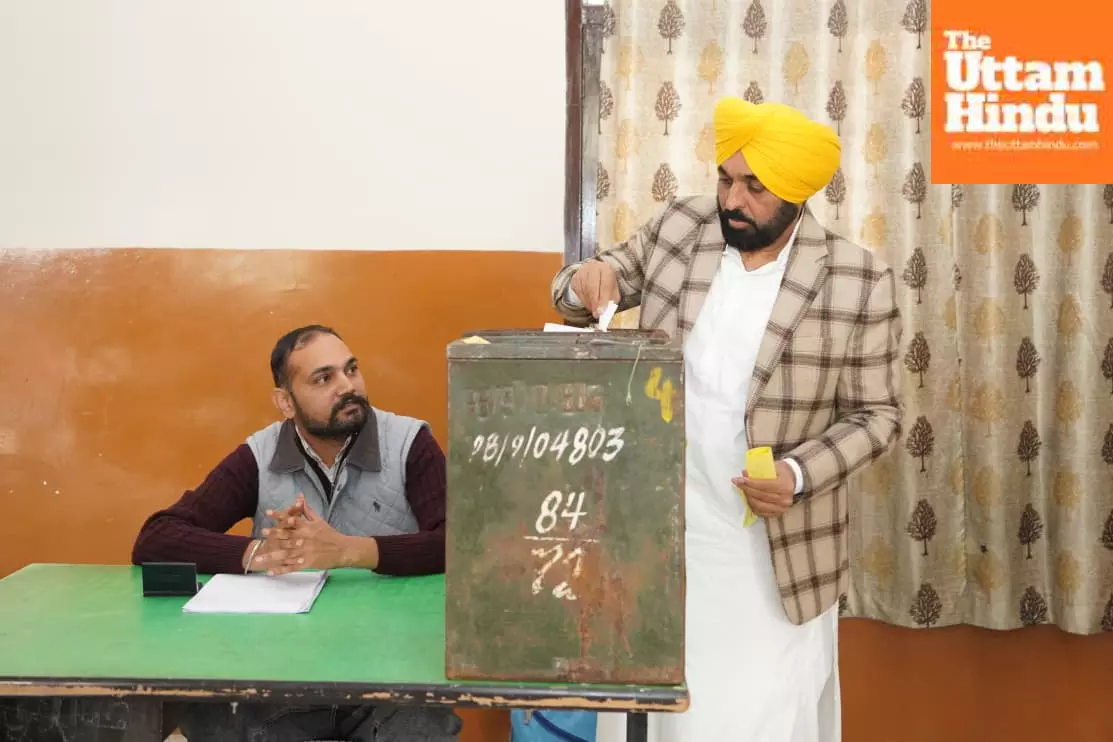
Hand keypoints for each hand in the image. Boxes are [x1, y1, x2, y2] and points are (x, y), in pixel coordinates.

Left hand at [253, 494, 376, 575]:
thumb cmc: (330, 534)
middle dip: (274, 534)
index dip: (279, 516)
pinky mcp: (305, 563)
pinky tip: (270, 572)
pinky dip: (280, 570)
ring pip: (285, 554)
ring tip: (259, 558)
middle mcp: (304, 539)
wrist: (342, 550)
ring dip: (272, 555)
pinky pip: (291, 567)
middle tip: (263, 533)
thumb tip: (299, 496)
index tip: (267, 512)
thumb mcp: (319, 520)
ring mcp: (304, 552)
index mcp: (307, 527)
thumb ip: (306, 510)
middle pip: (287, 536)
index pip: (291, 519)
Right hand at [570, 260, 619, 317]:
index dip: (603, 299)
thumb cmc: (606, 284)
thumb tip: (605, 311)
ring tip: (594, 309)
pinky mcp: (575, 278)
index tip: (601, 312)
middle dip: (595, 303)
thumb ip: (611, 300)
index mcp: (606, 269)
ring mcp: (582, 272)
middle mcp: (593, 267)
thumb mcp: (613, 290)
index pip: (605, 285)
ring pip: (584, 290)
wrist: (595, 273)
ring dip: (589, 303)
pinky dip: (583, 300)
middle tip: (596, 314)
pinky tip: (588, 302)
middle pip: (592, 286)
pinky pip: (578, 292)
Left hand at [732, 460, 795, 517]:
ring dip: (748, 498)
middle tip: (738, 483)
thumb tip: (744, 473)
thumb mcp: (773, 466)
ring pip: (759, 506)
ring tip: (743, 490)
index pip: (763, 485)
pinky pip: (761, 512)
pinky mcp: (779, 513)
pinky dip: (753, 506)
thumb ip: (759, 470)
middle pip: (760, 496)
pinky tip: (749, 498)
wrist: (793, 479)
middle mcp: (784, 499)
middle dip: (746, 489)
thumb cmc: (782, 471)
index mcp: (784, 485)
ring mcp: (782, 508)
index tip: (738, 479)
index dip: (750, 483)